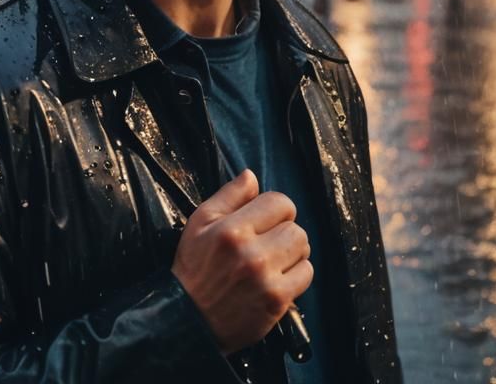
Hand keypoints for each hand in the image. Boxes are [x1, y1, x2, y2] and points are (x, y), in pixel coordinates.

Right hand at [171, 169, 312, 354]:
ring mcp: (266, 279)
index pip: (279, 202)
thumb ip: (229, 195)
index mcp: (232, 230)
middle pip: (295, 227)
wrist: (189, 320)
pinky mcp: (276, 302)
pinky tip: (277, 277)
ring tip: (274, 259)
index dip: (275, 208)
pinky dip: (296, 274)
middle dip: (284, 230)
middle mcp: (251, 254)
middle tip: (268, 241)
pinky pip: (306, 274)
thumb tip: (251, 175)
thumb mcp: (200, 223)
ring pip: (303, 248)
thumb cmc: (194, 268)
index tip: (266, 219)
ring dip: (292, 251)